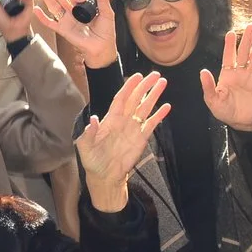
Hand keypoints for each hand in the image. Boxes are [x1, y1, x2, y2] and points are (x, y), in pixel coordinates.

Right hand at [29, 0, 118, 69]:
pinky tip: (36, 10)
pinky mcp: (63, 30)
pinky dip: (42, 17)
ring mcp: (66, 21)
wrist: (102, 48)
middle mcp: (72, 13)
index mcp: (82, 9)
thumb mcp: (107, 13)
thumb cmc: (106, 32)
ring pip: (53, 6)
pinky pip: (50, 23)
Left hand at [73, 69, 167, 210]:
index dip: (129, 87)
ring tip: (163, 83)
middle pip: (135, 99)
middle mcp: (123, 121)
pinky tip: (167, 106)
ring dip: (154, 96)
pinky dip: (159, 115)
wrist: (104, 176)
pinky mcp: (141, 139)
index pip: (121, 98)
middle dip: (145, 86)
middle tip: (155, 74)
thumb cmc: (92, 160)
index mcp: (110, 119)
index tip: (137, 76)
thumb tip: (93, 119)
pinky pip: (151, 124)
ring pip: (145, 108)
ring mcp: (133, 129)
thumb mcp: (85, 146)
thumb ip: (89, 133)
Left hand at [197, 25, 251, 131]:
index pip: (228, 56)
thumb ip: (208, 86)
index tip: (231, 33)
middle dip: (247, 39)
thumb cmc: (223, 110)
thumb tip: (202, 71)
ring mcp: (251, 77)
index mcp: (226, 74)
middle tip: (251, 25)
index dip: (230, 45)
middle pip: (244, 52)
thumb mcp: (212, 99)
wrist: (240, 121)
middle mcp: (239, 72)